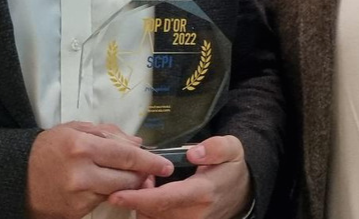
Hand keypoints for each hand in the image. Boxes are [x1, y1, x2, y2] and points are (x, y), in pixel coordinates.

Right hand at [26, 121, 173, 218]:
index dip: (151, 161)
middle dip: (141, 174)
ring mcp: (78, 195)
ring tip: (120, 174)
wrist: (17, 175)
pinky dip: (106, 193)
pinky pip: (102, 201)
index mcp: (83, 146)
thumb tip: (138, 144)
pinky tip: (98, 183)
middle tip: (147, 169)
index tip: (167, 164)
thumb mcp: (78, 128)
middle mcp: (82, 172)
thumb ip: (110, 134)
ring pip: (118, 191)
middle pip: (128, 177)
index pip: (127, 156)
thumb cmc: (50, 147)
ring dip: (126, 184)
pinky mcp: (75, 211)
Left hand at [108, 135, 252, 218]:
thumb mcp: (231, 148)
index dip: (139, 198)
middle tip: (140, 173)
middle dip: (137, 195)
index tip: (117, 195)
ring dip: (141, 202)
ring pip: (151, 217)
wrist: (241, 193)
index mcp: (203, 193)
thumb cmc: (231, 168)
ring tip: (147, 181)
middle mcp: (193, 215)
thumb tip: (194, 152)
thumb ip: (215, 148)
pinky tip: (151, 193)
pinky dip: (147, 208)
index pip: (165, 199)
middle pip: (152, 211)